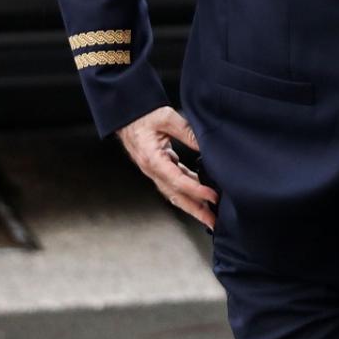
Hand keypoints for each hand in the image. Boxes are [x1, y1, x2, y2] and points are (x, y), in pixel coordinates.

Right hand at [117, 106, 219, 229]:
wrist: (126, 117)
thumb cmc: (143, 116)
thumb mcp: (166, 117)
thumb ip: (187, 131)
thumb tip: (206, 145)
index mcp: (153, 159)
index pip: (177, 180)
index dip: (196, 190)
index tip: (212, 196)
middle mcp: (153, 170)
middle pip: (176, 196)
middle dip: (195, 211)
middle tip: (212, 222)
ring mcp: (156, 172)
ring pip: (176, 194)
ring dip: (193, 205)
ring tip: (210, 215)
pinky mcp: (160, 169)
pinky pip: (175, 185)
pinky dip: (189, 192)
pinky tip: (202, 195)